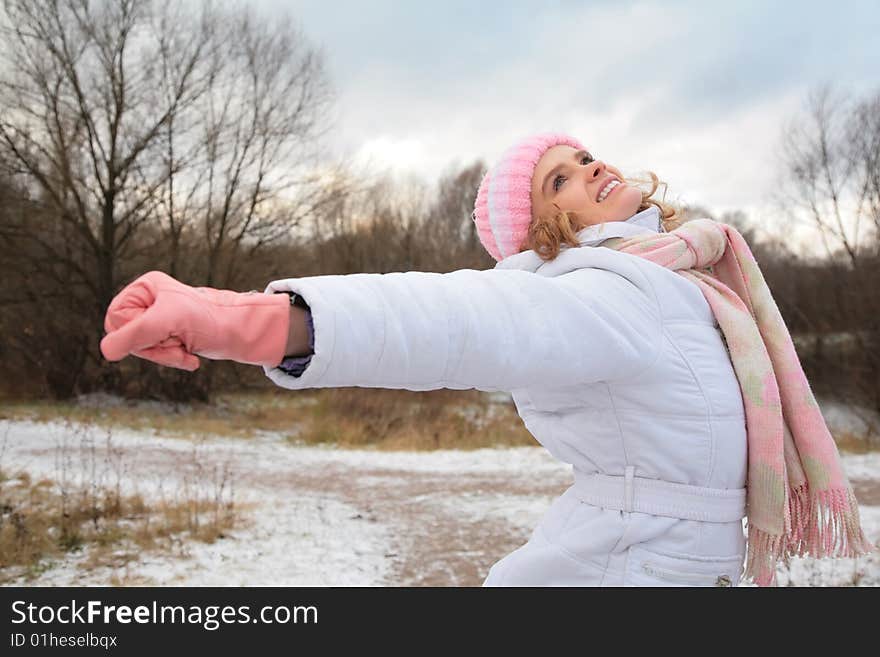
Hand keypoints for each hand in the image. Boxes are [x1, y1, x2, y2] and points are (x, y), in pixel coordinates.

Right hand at [100, 270, 290, 370]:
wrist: (240, 332)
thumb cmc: (208, 319)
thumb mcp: (167, 323)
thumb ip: (134, 335)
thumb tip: (106, 351)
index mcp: (145, 288)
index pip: (116, 318)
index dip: (134, 333)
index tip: (158, 332)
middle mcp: (150, 301)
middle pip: (127, 336)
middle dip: (152, 347)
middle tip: (175, 342)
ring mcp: (159, 319)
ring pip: (141, 349)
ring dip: (165, 356)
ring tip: (185, 351)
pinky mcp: (169, 335)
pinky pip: (157, 355)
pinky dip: (173, 359)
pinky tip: (190, 357)